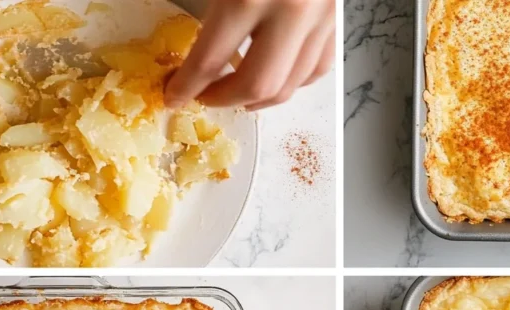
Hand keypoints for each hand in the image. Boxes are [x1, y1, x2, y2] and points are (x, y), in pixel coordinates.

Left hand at [164, 0, 334, 110]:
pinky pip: (317, 67)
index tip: (174, 95)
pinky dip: (293, 82)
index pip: (211, 59)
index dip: (187, 85)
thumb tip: (192, 51)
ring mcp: (320, 17)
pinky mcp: (335, 18)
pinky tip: (274, 77)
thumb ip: (211, 9)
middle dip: (224, 100)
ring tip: (235, 91)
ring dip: (259, 97)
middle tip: (204, 96)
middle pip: (257, 85)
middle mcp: (291, 11)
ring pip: (291, 84)